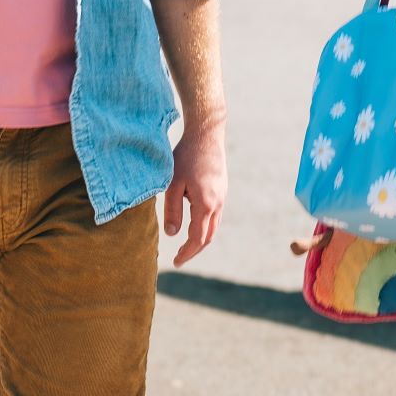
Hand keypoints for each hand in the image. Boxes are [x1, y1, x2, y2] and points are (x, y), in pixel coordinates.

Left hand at [163, 114, 226, 267]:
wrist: (206, 133)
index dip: (187, 253)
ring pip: (214, 226)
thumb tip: (172, 235)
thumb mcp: (172, 184)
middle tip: (180, 258)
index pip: (197, 238)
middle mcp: (218, 204)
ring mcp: (223, 197)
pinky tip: (194, 224)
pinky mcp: (222, 190)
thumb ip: (172, 210)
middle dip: (194, 250)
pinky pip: (216, 215)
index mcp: (205, 204)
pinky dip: (205, 226)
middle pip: (209, 237)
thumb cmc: (185, 156)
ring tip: (186, 245)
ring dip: (201, 239)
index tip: (176, 262)